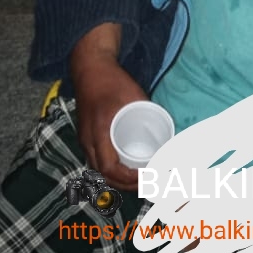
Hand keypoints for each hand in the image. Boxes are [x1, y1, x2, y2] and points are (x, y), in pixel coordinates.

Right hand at [69, 24, 149, 190]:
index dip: (128, 178)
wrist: (88, 67)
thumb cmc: (111, 80)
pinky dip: (111, 170)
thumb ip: (147, 111)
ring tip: (140, 180)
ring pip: (99, 170)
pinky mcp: (86, 136)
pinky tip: (125, 169)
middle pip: (104, 174)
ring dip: (118, 179)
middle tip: (149, 183)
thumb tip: (168, 129)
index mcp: (98, 131)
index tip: (147, 176)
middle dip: (126, 184)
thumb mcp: (133, 94)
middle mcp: (88, 140)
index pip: (110, 167)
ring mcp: (84, 139)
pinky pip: (96, 161)